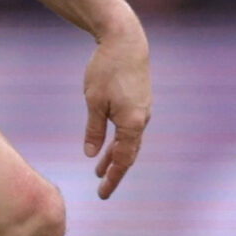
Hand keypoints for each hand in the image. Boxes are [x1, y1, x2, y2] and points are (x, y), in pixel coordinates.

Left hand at [80, 24, 150, 198]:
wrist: (126, 42)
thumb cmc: (106, 70)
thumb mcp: (93, 101)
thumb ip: (94, 130)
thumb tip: (91, 155)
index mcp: (132, 123)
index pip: (123, 159)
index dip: (113, 177)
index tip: (102, 193)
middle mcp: (143, 120)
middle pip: (129, 154)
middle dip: (115, 172)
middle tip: (102, 189)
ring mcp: (144, 111)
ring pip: (130, 141)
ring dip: (116, 156)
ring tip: (100, 170)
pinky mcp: (140, 102)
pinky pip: (131, 129)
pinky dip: (120, 141)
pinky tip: (110, 145)